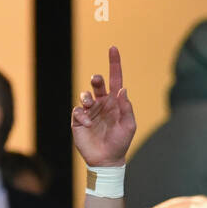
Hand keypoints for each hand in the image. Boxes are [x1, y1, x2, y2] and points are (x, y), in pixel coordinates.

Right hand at [71, 46, 135, 166]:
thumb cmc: (121, 142)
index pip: (115, 79)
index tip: (113, 48)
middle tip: (96, 80)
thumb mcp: (129, 125)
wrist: (107, 159)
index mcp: (115, 102)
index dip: (114, 64)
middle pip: (97, 85)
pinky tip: (87, 123)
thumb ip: (126, 107)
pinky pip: (77, 112)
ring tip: (90, 105)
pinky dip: (81, 115)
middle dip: (96, 80)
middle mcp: (102, 104)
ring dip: (87, 97)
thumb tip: (122, 89)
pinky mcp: (78, 122)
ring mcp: (89, 113)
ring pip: (85, 96)